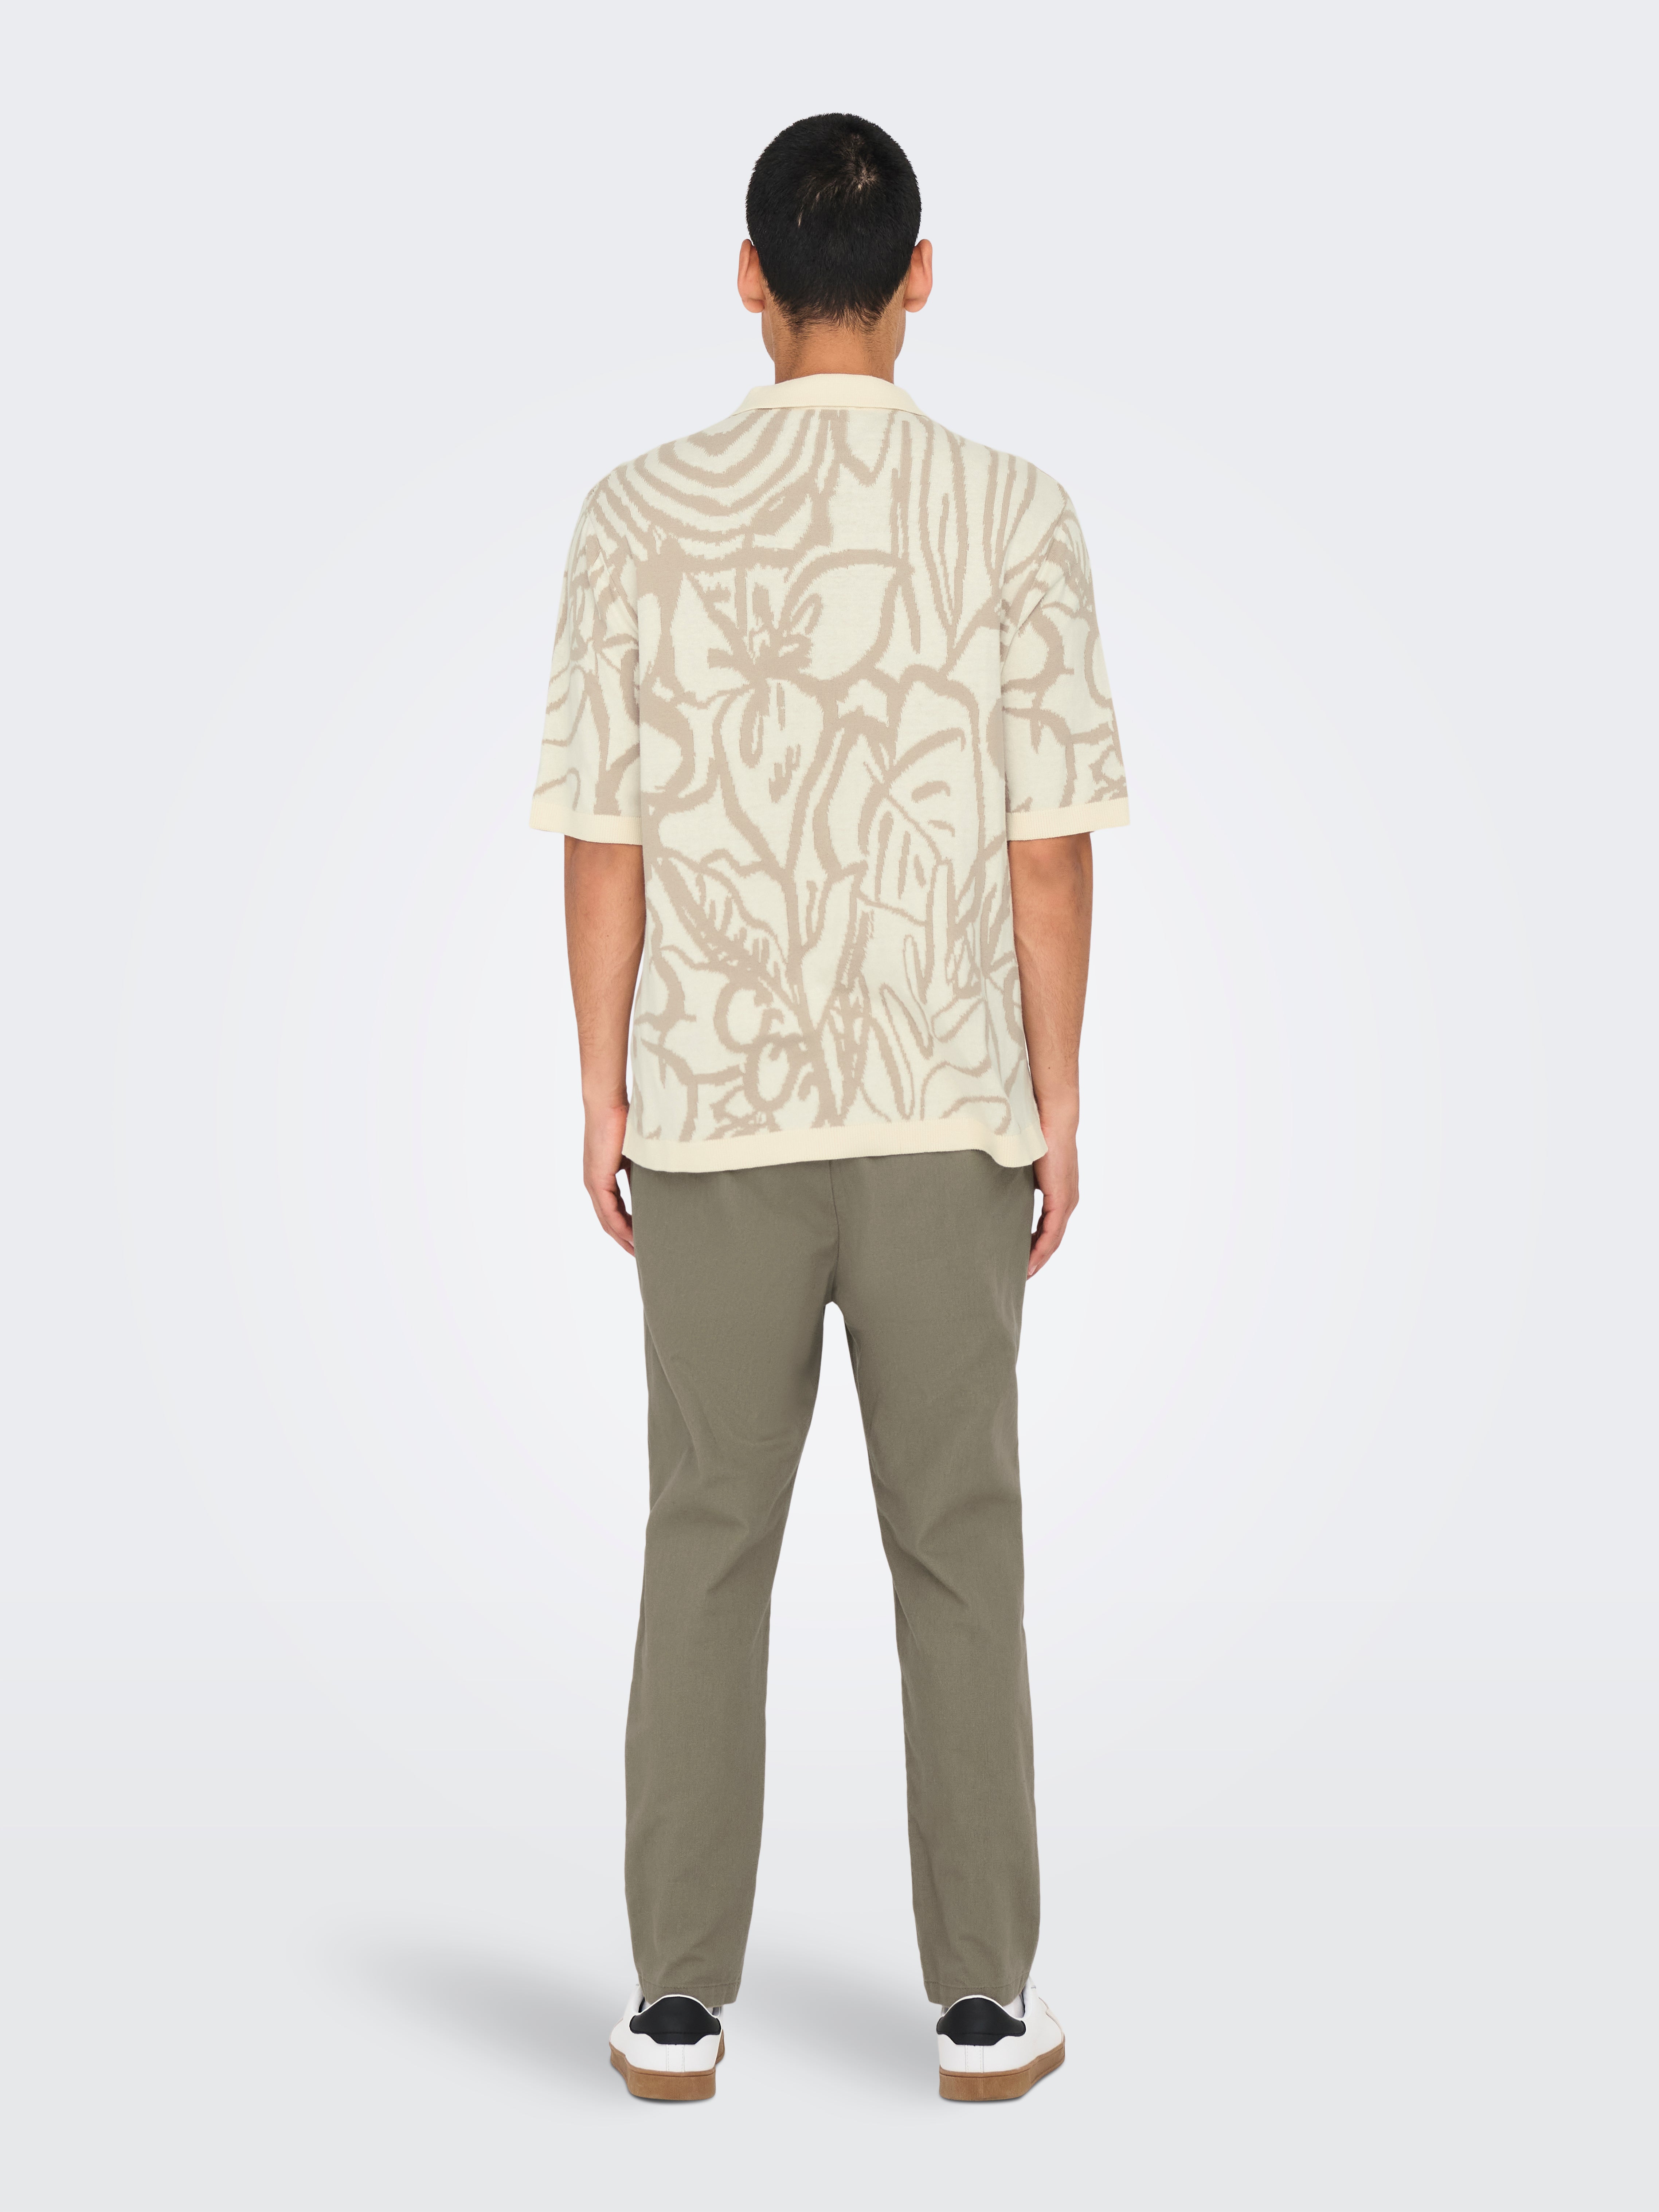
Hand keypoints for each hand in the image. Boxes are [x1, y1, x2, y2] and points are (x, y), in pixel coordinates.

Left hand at [582, 1096, 633, 1254]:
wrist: (608, 1103)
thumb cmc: (624, 1121)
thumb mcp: (636, 1153)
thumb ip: (641, 1171)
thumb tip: (658, 1183)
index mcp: (602, 1177)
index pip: (613, 1210)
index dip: (626, 1227)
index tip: (641, 1239)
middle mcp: (594, 1183)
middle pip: (608, 1221)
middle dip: (624, 1239)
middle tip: (641, 1254)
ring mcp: (594, 1183)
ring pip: (607, 1220)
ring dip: (623, 1238)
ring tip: (639, 1251)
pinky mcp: (597, 1181)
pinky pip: (608, 1212)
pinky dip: (620, 1227)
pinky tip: (632, 1238)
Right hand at [1028, 1112, 1078, 1277]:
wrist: (1052, 1116)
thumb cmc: (1034, 1134)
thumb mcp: (1024, 1165)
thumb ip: (1018, 1181)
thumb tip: (998, 1189)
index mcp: (1059, 1193)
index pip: (1048, 1227)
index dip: (1035, 1246)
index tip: (1021, 1260)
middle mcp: (1067, 1201)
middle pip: (1052, 1239)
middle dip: (1036, 1258)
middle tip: (1020, 1275)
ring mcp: (1066, 1201)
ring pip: (1053, 1240)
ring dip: (1038, 1259)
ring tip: (1023, 1274)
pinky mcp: (1062, 1199)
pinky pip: (1052, 1233)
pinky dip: (1041, 1250)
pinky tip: (1031, 1263)